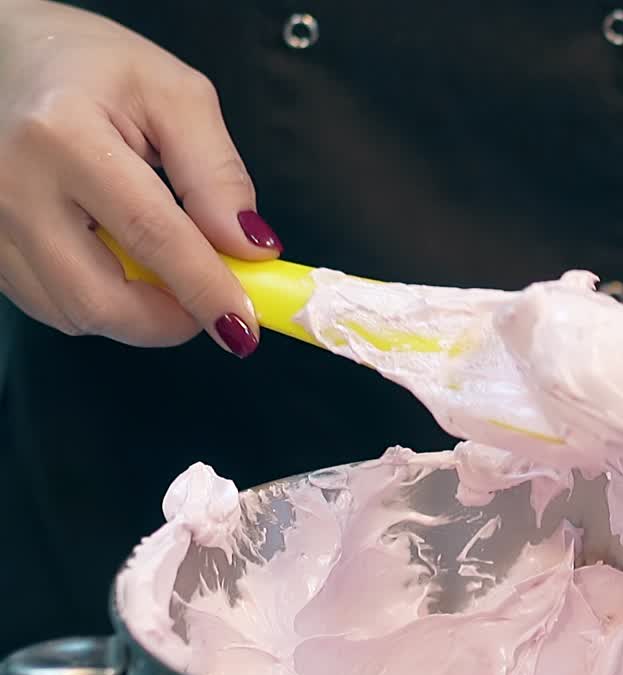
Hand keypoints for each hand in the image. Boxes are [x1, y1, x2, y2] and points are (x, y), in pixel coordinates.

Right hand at [0, 1, 279, 355]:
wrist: (2, 53)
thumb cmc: (91, 68)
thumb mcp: (175, 96)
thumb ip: (218, 174)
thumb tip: (251, 248)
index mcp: (64, 136)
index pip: (151, 235)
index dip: (205, 289)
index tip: (243, 324)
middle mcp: (12, 187)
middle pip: (98, 298)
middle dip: (169, 320)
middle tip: (213, 303)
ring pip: (72, 313)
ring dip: (136, 313)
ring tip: (168, 271)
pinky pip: (49, 303)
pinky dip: (99, 300)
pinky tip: (120, 262)